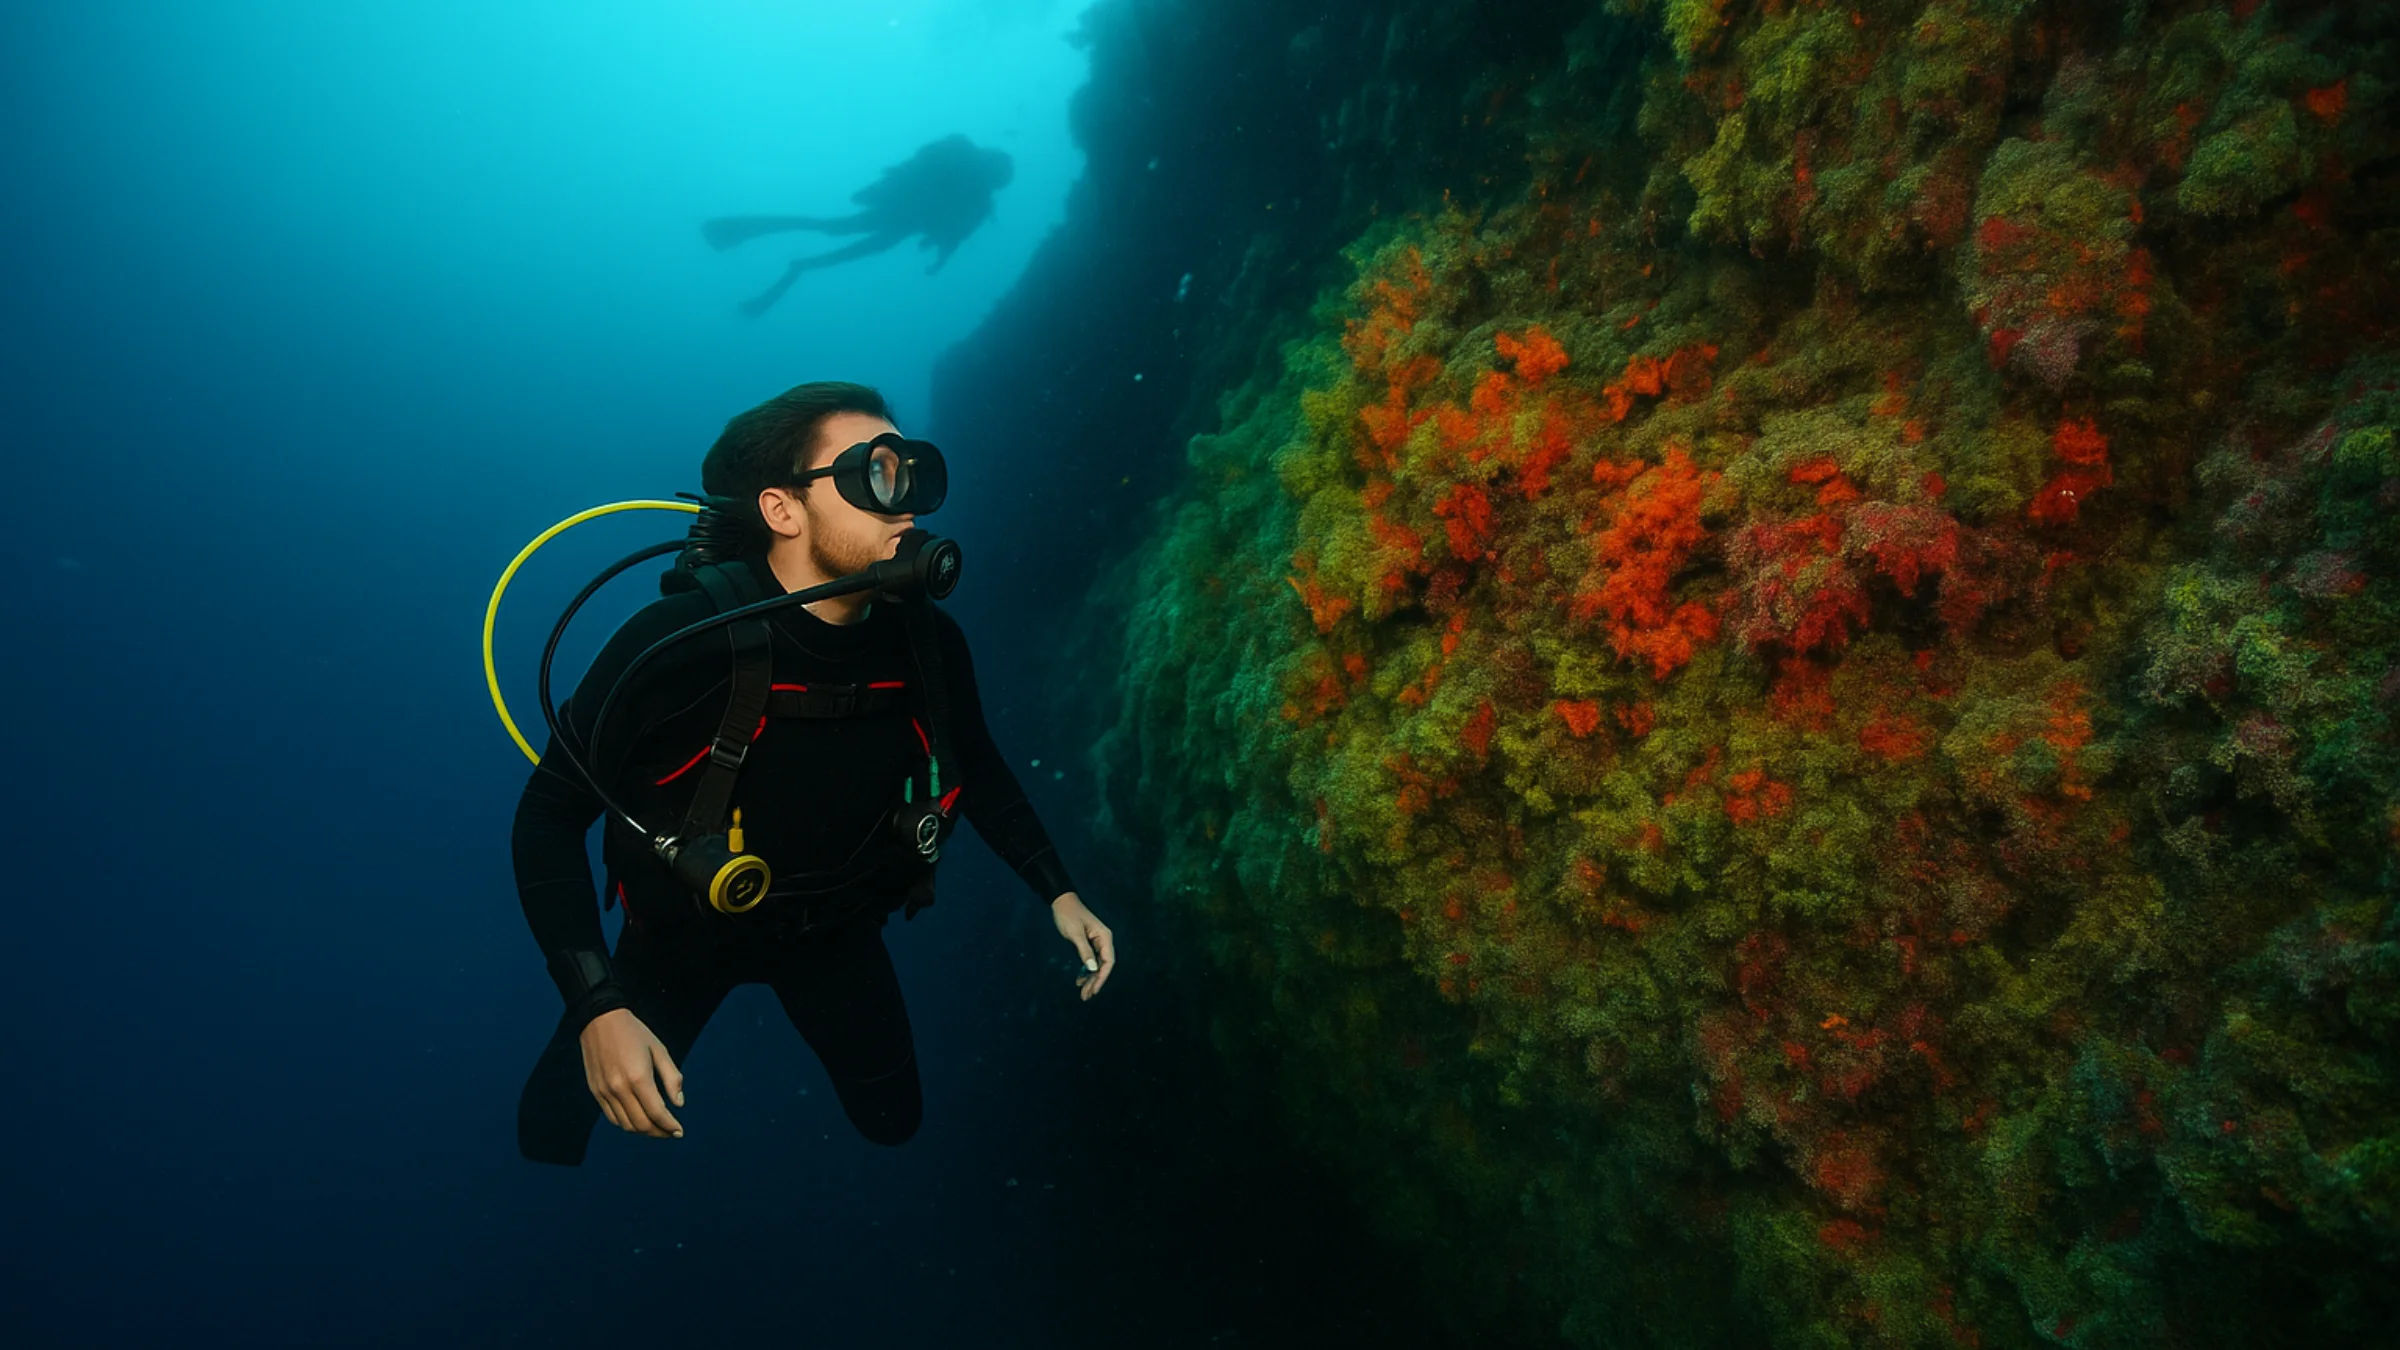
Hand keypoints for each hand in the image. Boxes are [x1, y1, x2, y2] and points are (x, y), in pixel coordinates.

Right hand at [578, 1008, 685, 1138]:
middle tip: (671, 1132)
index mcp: (638, 1077)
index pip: (657, 1113)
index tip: (680, 1132)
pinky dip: (627, 1123)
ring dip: (644, 1131)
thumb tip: (679, 1104)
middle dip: (660, 1132)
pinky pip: (612, 1117)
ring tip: (658, 1128)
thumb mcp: (659, 1050)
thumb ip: (672, 1078)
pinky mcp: (596, 1091)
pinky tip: (639, 1119)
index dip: (670, 1126)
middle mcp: (619, 1088)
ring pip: (626, 1124)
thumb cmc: (635, 1033)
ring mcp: (605, 1092)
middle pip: (642, 1124)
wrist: (600, 1020)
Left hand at [1050, 892, 1114, 999]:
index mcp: (1104, 937)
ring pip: (1096, 965)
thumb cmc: (1068, 915)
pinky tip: (1079, 981)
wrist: (1061, 902)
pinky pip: (1090, 961)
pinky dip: (1085, 971)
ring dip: (1090, 979)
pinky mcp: (1088, 944)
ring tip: (1083, 993)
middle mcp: (1103, 941)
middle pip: (1103, 966)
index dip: (1102, 978)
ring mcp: (1096, 942)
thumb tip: (1092, 969)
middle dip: (1095, 982)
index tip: (1094, 990)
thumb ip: (1084, 951)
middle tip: (1086, 996)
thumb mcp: (1075, 934)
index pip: (1108, 962)